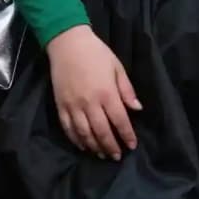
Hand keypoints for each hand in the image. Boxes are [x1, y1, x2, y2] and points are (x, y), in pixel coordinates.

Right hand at [45, 25, 141, 159]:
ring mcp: (73, 106)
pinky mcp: (60, 105)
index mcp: (107, 93)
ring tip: (102, 155)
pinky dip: (76, 140)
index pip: (119, 120)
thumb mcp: (117, 67)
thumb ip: (127, 90)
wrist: (67, 43)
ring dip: (94, 147)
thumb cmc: (96, 53)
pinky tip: (83, 146)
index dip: (126, 135)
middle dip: (111, 146)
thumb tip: (137, 109)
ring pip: (84, 134)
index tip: (131, 146)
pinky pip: (68, 128)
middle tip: (117, 156)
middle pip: (102, 132)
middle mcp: (90, 103)